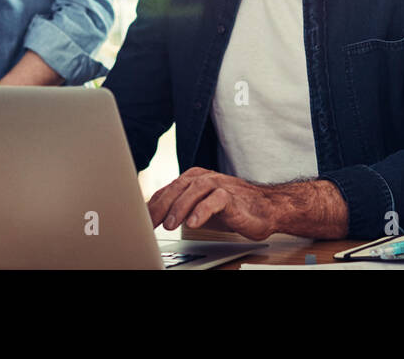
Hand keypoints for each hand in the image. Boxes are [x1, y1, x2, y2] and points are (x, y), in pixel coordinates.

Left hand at [147, 167, 277, 241]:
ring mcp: (220, 185)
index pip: (168, 190)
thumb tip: (157, 217)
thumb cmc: (233, 207)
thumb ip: (182, 207)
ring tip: (169, 225)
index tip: (138, 219)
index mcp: (194, 179)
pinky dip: (203, 210)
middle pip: (178, 187)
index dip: (153, 204)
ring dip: (180, 207)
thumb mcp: (201, 207)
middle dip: (161, 205)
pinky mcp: (233, 196)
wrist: (266, 208)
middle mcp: (205, 178)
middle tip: (149, 223)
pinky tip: (194, 224)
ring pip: (195, 190)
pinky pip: (216, 200)